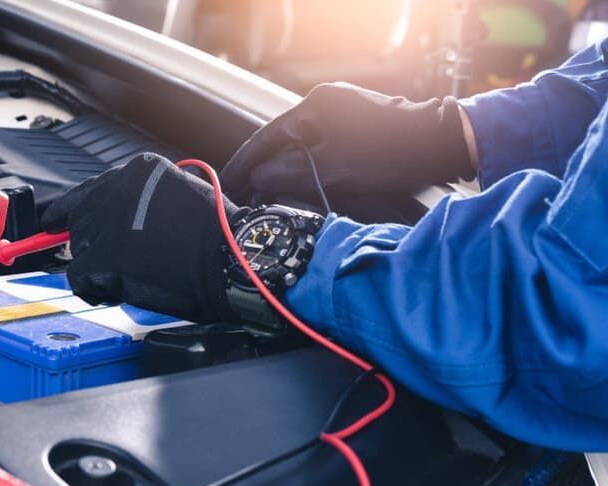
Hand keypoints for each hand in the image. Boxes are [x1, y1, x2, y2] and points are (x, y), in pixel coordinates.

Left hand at [41, 154, 238, 322]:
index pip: (93, 188)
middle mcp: (120, 189)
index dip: (73, 208)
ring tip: (129, 278)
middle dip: (90, 243)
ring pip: (79, 247)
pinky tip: (113, 292)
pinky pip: (78, 276)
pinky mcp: (106, 255)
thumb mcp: (180, 198)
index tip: (54, 220)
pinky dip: (92, 289)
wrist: (232, 260)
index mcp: (141, 172)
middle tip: (105, 264)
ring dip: (97, 267)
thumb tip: (117, 222)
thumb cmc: (218, 238)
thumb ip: (145, 203)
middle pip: (81, 218)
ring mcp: (111, 222)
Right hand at [221, 83, 475, 203]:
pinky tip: (299, 189)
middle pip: (284, 141)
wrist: (443, 148)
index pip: (268, 136)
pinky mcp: (359, 131)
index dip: (246, 163)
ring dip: (286, 173)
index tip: (228, 182)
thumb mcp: (332, 169)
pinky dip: (308, 170)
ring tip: (266, 196)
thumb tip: (258, 180)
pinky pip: (322, 151)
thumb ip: (288, 174)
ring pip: (303, 148)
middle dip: (264, 169)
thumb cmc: (391, 154)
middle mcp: (329, 104)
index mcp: (317, 104)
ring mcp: (345, 116)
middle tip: (243, 195)